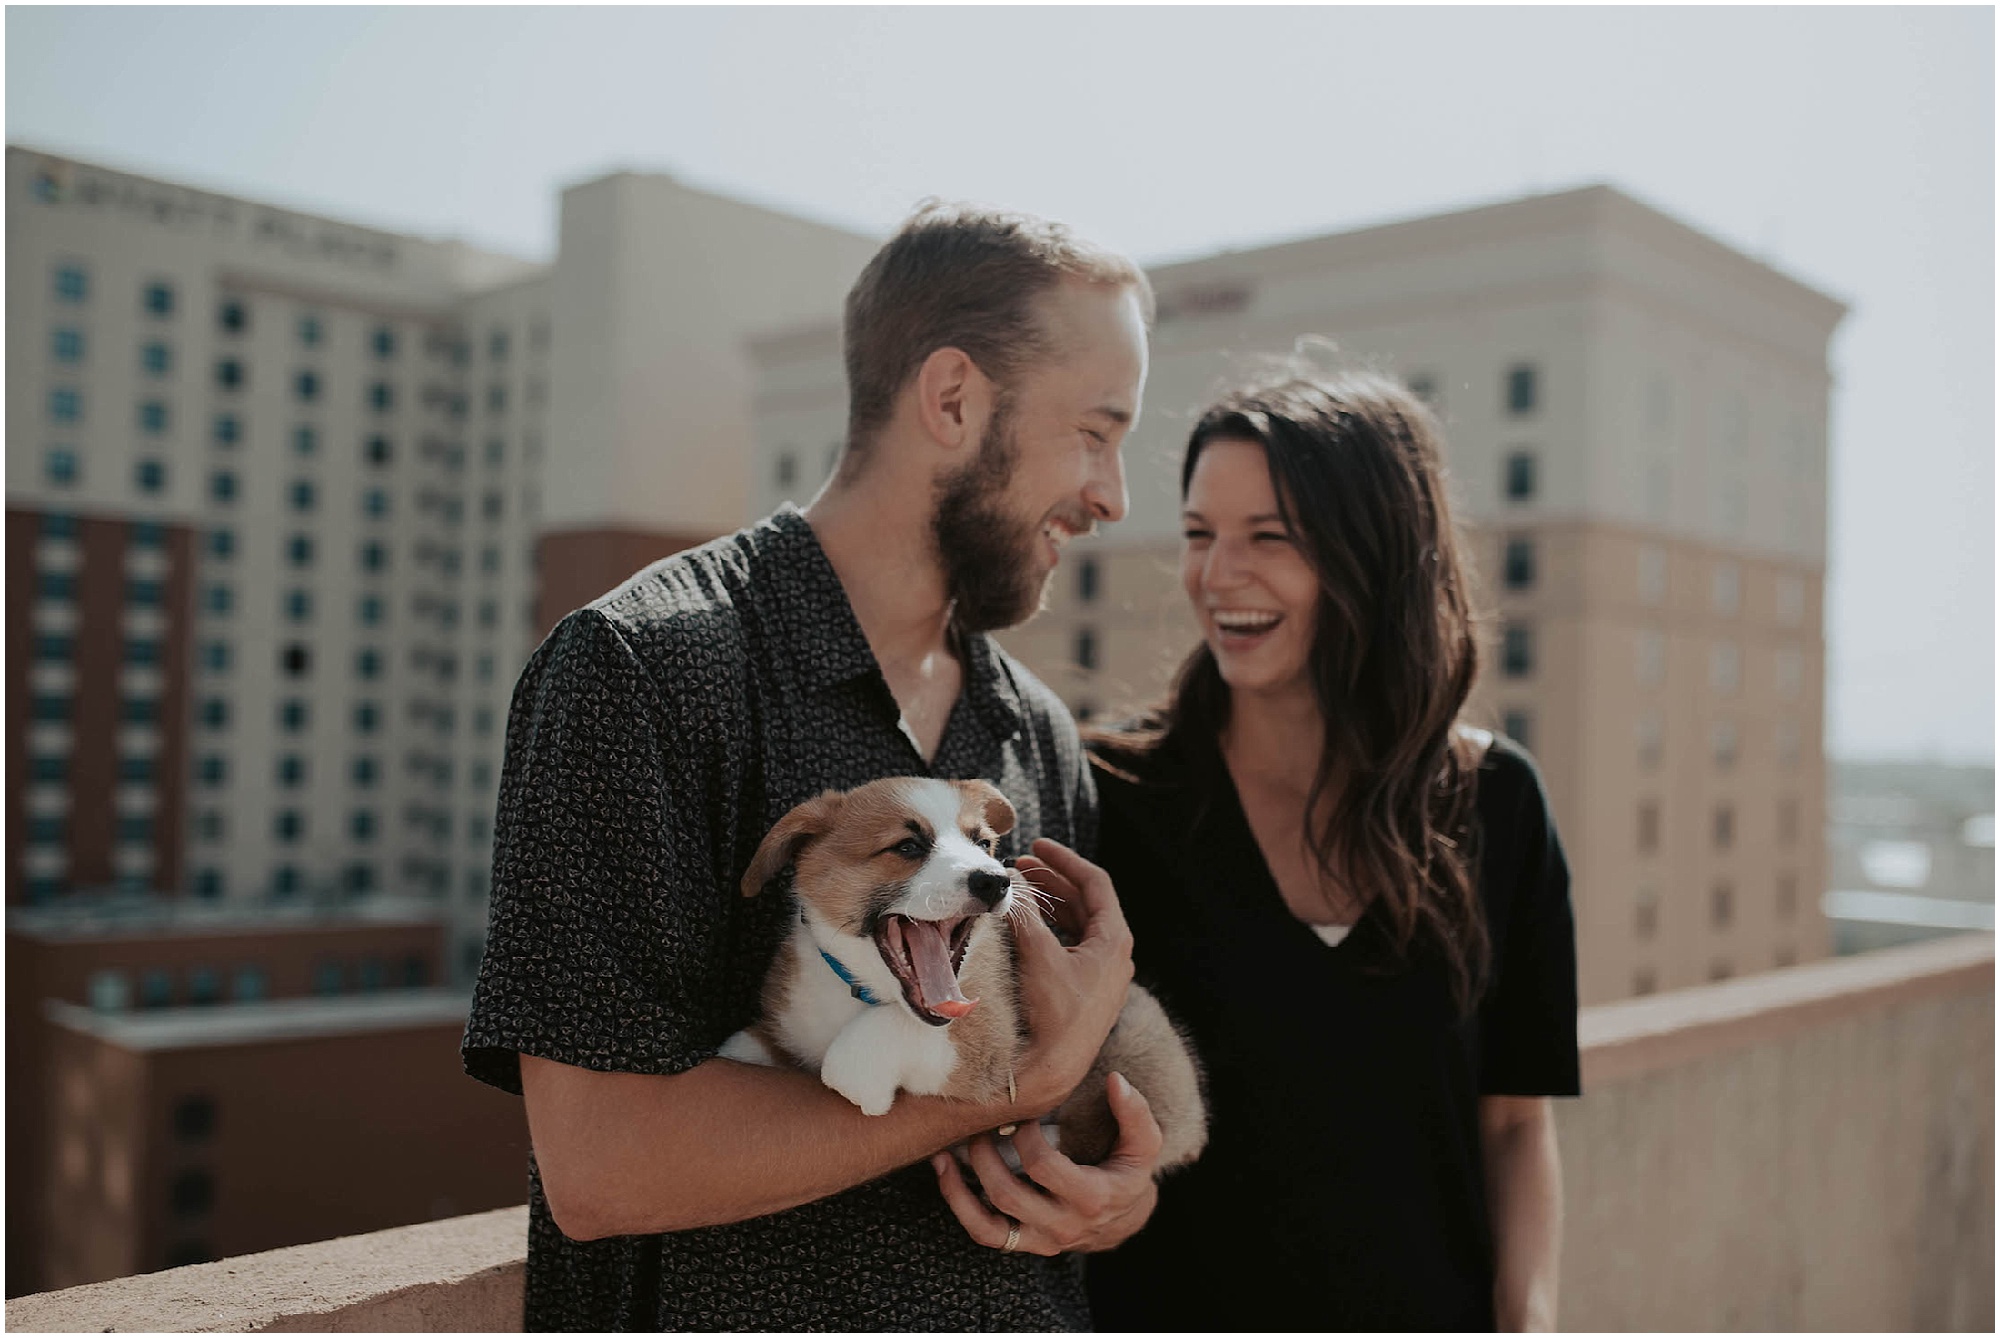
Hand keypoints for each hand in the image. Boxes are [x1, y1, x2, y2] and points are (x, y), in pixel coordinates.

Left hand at [933, 1071, 1162, 1254]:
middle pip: (1007, 1194)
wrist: (1125, 1219)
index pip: (1042, 1167)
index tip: (1025, 1114)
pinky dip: (959, 1206)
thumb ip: (1135, 1113)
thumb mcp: (1144, 1145)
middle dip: (985, 1155)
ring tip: (948, 1150)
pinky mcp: (1024, 1243)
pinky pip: (984, 1233)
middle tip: (981, 1125)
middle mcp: (1063, 1225)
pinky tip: (945, 1175)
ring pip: (988, 1222)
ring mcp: (1040, 1238)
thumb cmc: (1129, 1172)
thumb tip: (1116, 1081)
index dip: (1026, 1136)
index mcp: (1091, 1198)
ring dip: (960, 1184)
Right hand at [1006, 839, 1133, 1114]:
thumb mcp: (1039, 956)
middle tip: (1020, 869)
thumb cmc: (1055, 1013)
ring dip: (1050, 904)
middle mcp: (1115, 953)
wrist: (1056, 1068)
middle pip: (1085, 901)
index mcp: (1115, 939)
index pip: (1094, 882)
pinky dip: (1050, 928)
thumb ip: (1026, 915)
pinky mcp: (1088, 987)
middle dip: (1052, 881)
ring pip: (1077, 923)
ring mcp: (1103, 972)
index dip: (1064, 860)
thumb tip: (1009, 886)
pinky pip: (1072, 944)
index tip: (1037, 846)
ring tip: (1019, 893)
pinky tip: (1027, 926)